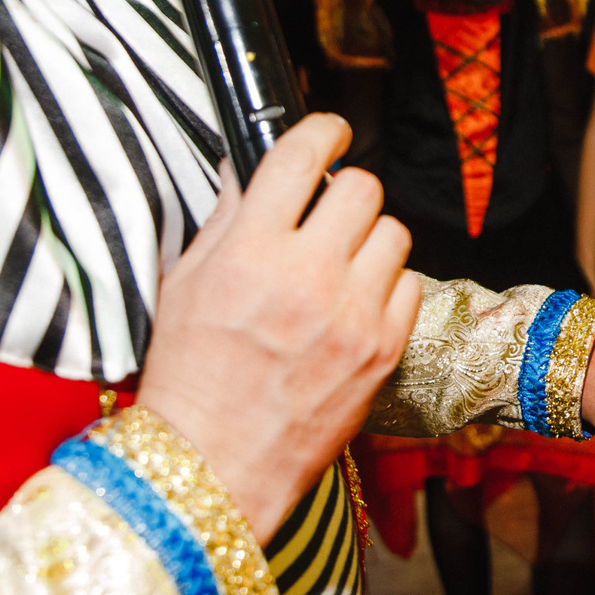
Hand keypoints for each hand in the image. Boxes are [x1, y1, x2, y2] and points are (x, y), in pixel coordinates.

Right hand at [137, 116, 419, 534]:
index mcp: (249, 253)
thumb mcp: (184, 286)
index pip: (301, 157)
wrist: (213, 465)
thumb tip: (245, 171)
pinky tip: (357, 303)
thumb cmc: (188, 378)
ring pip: (393, 233)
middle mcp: (306, 277)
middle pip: (361, 188)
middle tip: (327, 211)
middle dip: (344, 191)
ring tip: (341, 263)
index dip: (321, 130)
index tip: (329, 131)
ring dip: (369, 239)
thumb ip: (224, 221)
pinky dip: (387, 286)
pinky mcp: (383, 350)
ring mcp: (352, 315)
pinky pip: (410, 284)